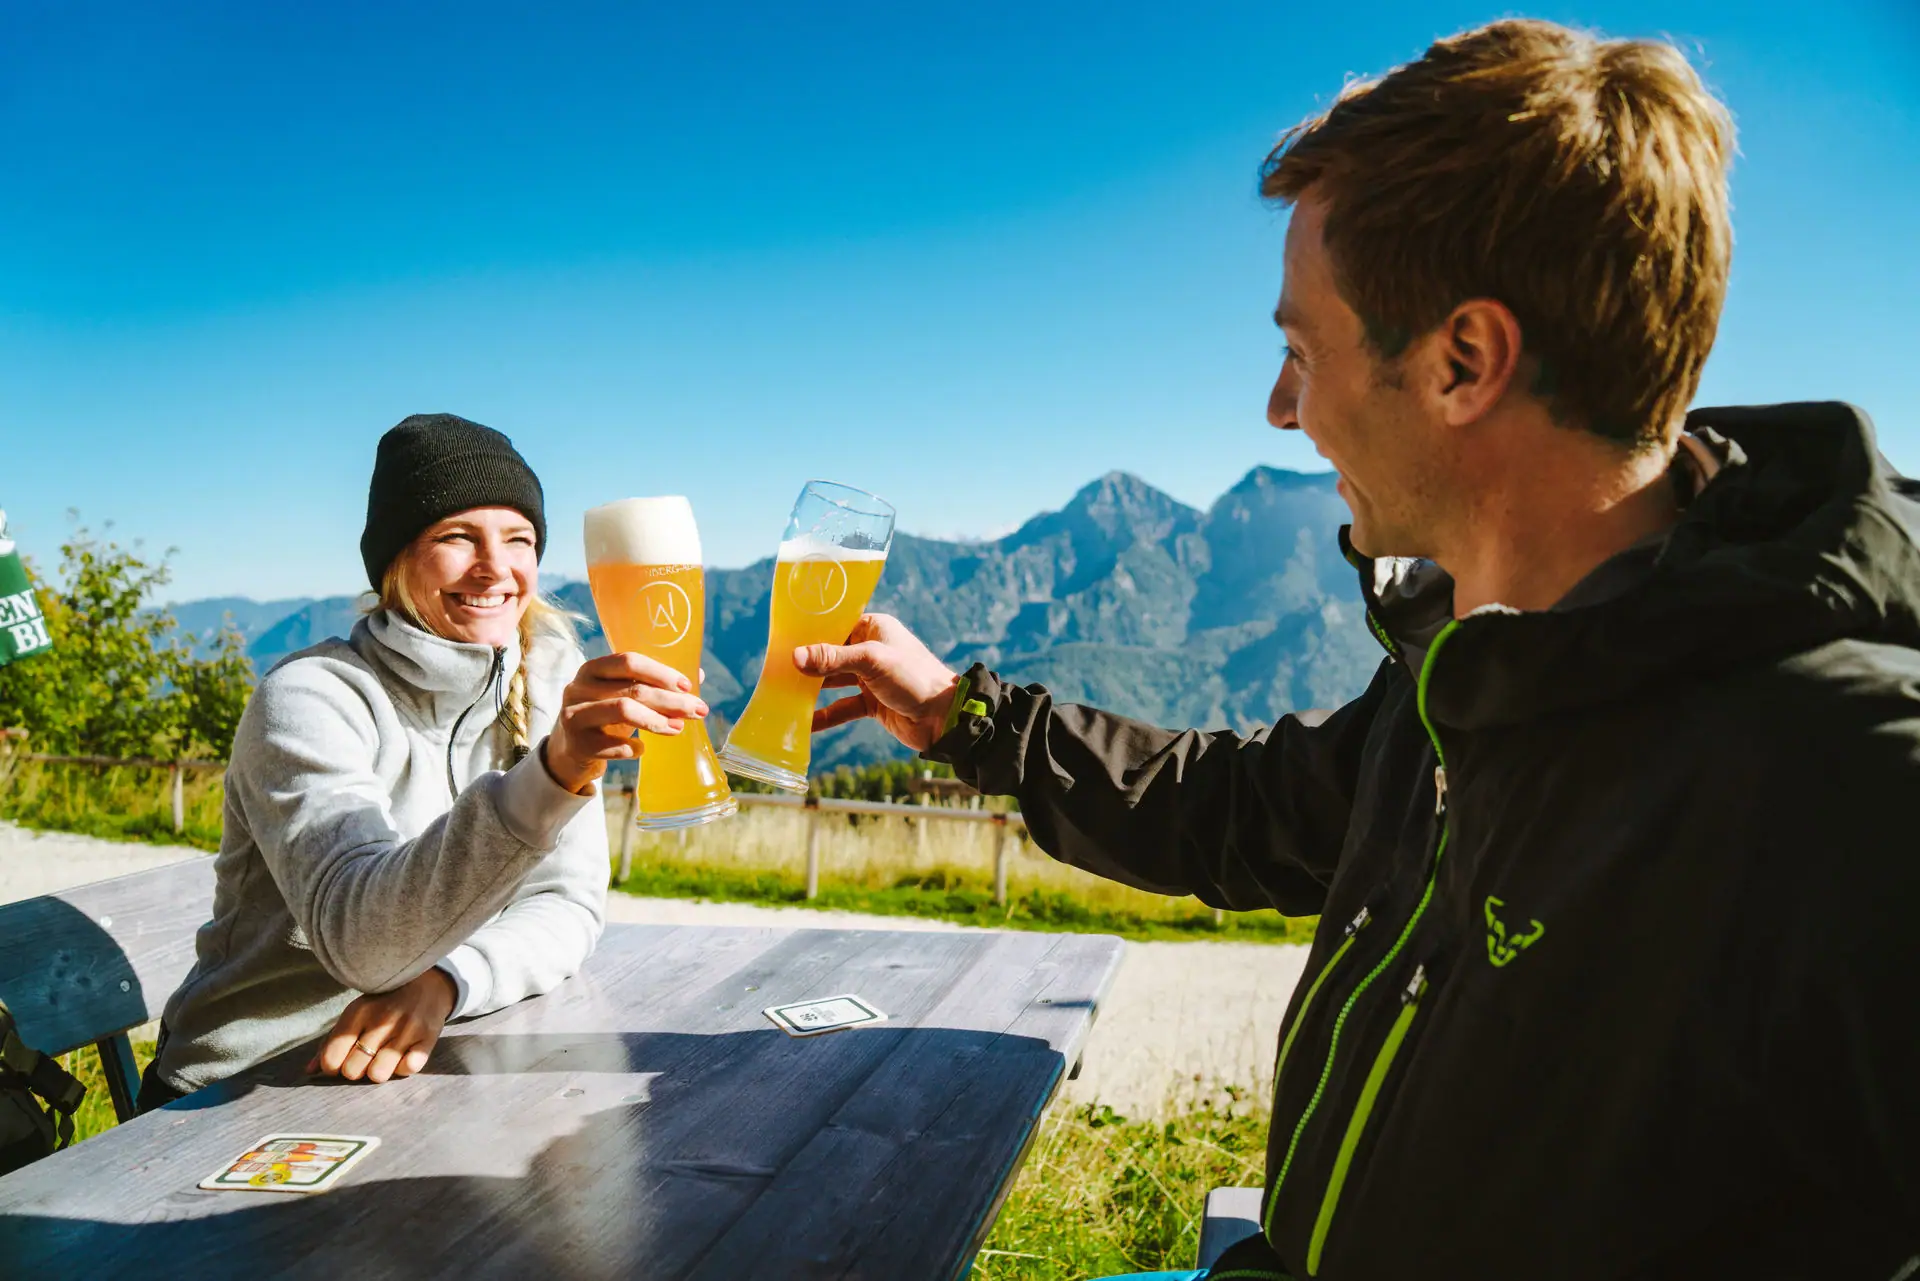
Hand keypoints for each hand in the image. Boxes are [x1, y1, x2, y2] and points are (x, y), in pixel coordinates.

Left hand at [306, 968, 457, 1083]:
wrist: (429, 983)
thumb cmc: (384, 1003)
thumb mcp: (356, 1014)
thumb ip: (332, 1041)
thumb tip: (310, 1070)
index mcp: (359, 1011)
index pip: (332, 1056)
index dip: (332, 1066)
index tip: (341, 1060)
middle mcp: (382, 1019)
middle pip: (353, 1070)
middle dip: (356, 1069)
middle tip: (365, 1058)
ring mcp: (407, 1028)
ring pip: (378, 1074)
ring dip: (379, 1070)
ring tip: (384, 1058)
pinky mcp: (429, 1037)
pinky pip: (408, 1069)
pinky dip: (404, 1067)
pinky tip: (404, 1054)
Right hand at [544, 651, 708, 793]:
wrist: (569, 752)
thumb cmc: (604, 718)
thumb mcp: (622, 696)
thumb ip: (654, 684)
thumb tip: (698, 675)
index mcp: (593, 669)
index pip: (629, 661)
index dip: (662, 672)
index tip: (688, 686)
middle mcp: (579, 687)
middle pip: (633, 688)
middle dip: (671, 700)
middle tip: (698, 710)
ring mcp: (575, 715)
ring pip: (624, 711)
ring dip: (657, 721)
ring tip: (678, 729)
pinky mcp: (577, 744)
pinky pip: (615, 745)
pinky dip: (635, 748)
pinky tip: (642, 748)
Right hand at [796, 614, 959, 752]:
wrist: (944, 718)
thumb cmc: (914, 678)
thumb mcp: (872, 662)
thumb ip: (833, 658)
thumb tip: (795, 656)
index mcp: (874, 628)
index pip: (835, 625)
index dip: (809, 632)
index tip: (781, 640)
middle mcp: (871, 650)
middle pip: (830, 654)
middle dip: (805, 663)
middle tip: (773, 669)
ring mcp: (871, 678)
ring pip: (833, 681)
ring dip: (811, 689)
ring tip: (781, 693)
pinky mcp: (872, 703)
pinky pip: (842, 707)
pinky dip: (825, 716)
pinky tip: (804, 724)